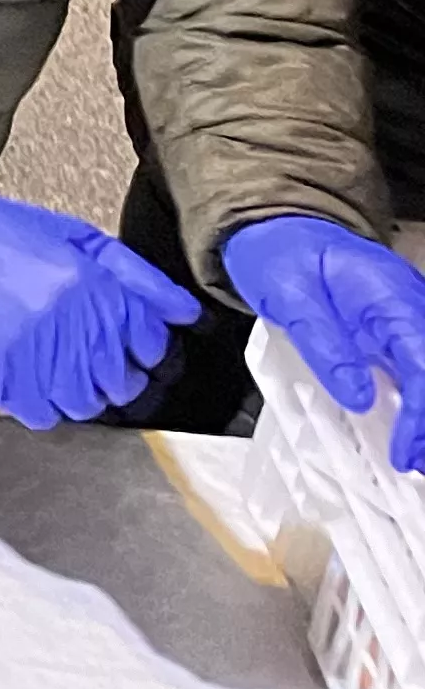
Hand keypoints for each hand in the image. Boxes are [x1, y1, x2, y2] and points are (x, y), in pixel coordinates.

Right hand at [0, 190, 199, 426]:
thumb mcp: (74, 236)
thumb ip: (137, 276)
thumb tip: (185, 313)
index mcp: (96, 291)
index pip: (153, 345)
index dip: (146, 346)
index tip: (132, 342)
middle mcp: (74, 330)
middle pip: (126, 382)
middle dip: (117, 369)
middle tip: (90, 349)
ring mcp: (38, 361)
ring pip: (90, 404)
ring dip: (83, 388)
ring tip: (58, 360)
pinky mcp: (3, 381)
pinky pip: (46, 415)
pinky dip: (47, 402)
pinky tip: (34, 373)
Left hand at [225, 216, 424, 469]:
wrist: (279, 225)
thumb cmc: (280, 253)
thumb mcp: (287, 294)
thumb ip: (323, 343)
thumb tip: (360, 398)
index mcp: (389, 293)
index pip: (424, 362)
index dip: (421, 414)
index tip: (403, 451)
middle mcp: (412, 305)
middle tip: (412, 463)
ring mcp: (410, 317)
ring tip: (413, 458)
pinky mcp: (400, 330)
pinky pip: (420, 369)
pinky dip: (419, 403)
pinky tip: (408, 433)